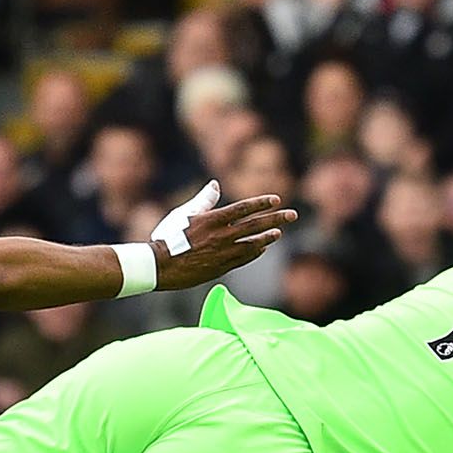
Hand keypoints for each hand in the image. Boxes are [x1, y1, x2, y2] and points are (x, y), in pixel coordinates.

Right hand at [149, 181, 297, 290]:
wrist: (160, 266)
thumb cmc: (168, 237)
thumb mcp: (184, 213)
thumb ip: (204, 200)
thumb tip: (215, 184)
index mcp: (213, 220)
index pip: (244, 208)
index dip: (262, 203)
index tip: (276, 200)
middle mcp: (222, 236)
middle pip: (255, 225)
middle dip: (276, 219)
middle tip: (292, 215)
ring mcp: (223, 253)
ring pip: (252, 244)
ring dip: (267, 237)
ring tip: (278, 233)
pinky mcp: (221, 267)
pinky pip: (243, 258)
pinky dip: (254, 252)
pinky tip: (261, 249)